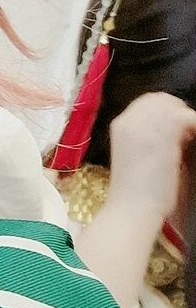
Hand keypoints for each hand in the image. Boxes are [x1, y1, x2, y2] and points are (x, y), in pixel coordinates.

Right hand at [106, 92, 195, 231]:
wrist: (133, 208)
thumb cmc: (136, 193)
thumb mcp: (135, 157)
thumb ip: (149, 139)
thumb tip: (173, 132)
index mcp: (120, 125)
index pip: (145, 103)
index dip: (163, 112)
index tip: (175, 130)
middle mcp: (130, 118)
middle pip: (160, 99)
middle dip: (176, 113)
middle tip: (186, 134)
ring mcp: (147, 123)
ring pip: (175, 106)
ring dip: (185, 120)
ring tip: (189, 139)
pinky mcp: (166, 131)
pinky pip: (188, 117)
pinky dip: (194, 126)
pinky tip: (192, 142)